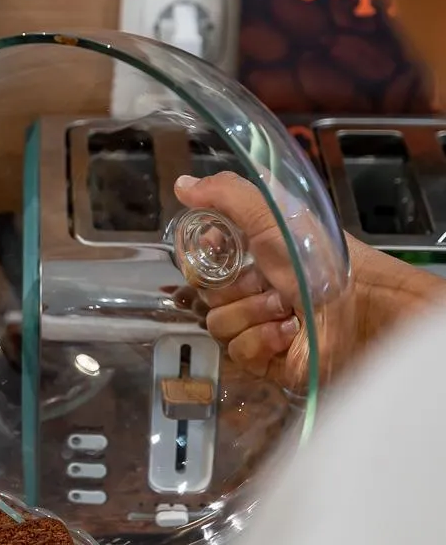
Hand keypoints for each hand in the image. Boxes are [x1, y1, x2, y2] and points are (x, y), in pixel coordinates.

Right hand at [174, 172, 445, 388]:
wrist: (361, 311)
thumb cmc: (323, 259)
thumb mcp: (273, 214)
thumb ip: (226, 195)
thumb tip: (183, 184)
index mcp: (257, 255)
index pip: (205, 258)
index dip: (203, 255)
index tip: (214, 247)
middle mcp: (255, 289)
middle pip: (206, 293)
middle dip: (233, 288)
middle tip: (266, 282)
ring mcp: (259, 326)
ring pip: (218, 324)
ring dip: (252, 314)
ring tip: (286, 309)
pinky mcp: (266, 360)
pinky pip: (238, 352)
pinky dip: (262, 340)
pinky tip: (288, 333)